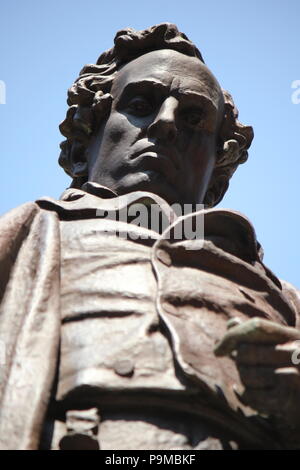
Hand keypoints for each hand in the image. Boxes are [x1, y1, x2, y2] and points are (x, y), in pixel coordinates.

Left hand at [214, 317, 299, 442]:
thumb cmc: (289, 367)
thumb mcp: (279, 346)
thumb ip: (255, 332)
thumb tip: (232, 323)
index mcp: (293, 337)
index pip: (256, 326)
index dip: (232, 335)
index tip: (219, 349)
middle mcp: (297, 354)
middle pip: (245, 351)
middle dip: (238, 360)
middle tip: (244, 366)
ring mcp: (294, 378)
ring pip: (246, 374)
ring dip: (243, 378)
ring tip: (253, 379)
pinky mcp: (287, 401)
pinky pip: (250, 396)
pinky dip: (242, 395)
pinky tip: (242, 392)